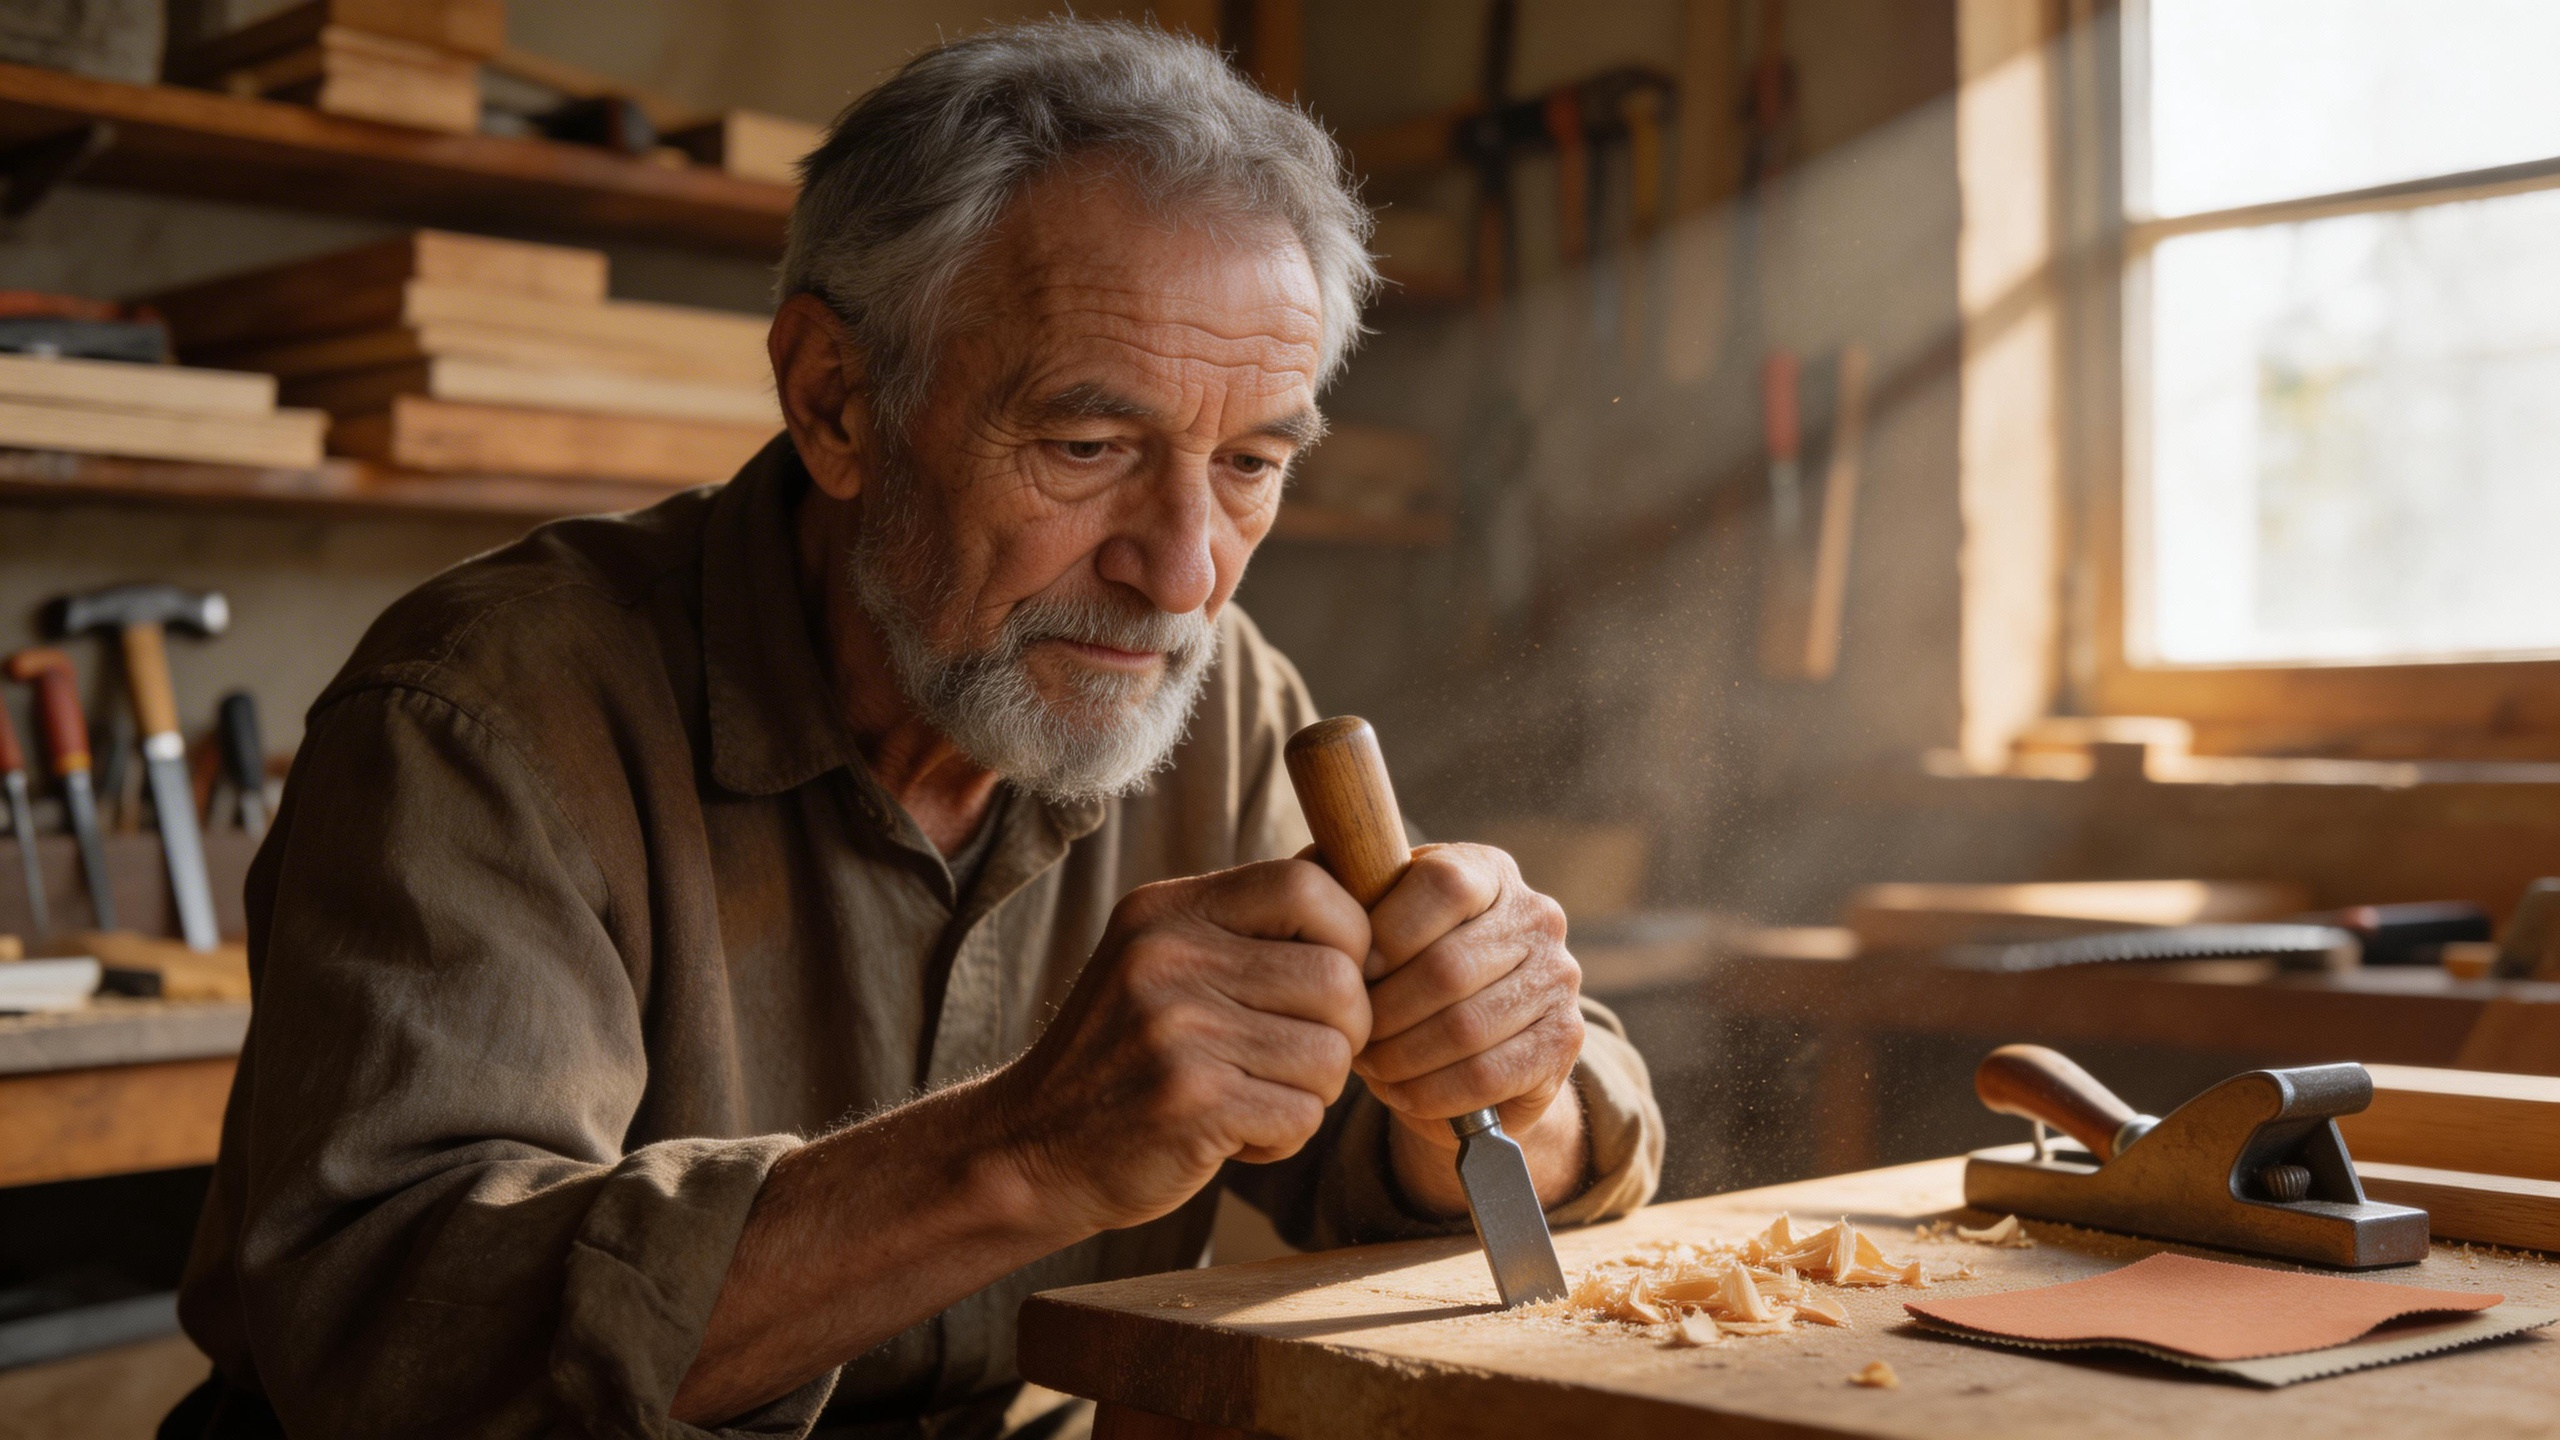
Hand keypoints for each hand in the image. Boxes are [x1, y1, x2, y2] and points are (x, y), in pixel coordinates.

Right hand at [989, 859, 1372, 1235]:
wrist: (1029, 1147)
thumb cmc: (1124, 1055)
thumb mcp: (1162, 960)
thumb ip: (1246, 926)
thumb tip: (1364, 886)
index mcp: (1168, 909)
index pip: (1307, 885)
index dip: (1349, 935)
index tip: (1332, 980)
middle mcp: (1167, 957)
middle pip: (1337, 976)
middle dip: (1344, 1030)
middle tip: (1299, 1057)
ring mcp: (1175, 1029)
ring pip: (1331, 1053)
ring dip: (1314, 1091)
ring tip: (1259, 1095)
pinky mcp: (1190, 1102)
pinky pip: (1303, 1116)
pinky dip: (1284, 1137)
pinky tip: (1236, 1135)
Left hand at [1353, 844, 1588, 1208]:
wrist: (1466, 1044)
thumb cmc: (1403, 969)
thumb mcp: (1374, 917)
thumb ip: (1340, 888)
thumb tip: (1302, 878)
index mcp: (1487, 870)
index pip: (1441, 885)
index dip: (1385, 932)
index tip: (1349, 969)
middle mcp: (1536, 915)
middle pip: (1448, 967)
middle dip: (1384, 1011)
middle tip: (1349, 1032)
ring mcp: (1558, 978)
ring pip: (1465, 1028)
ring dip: (1402, 1056)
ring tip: (1368, 1063)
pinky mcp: (1565, 1040)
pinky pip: (1487, 1075)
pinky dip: (1431, 1091)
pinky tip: (1400, 1091)